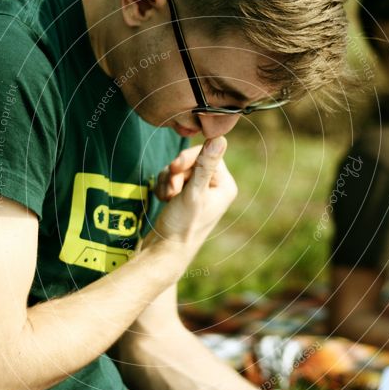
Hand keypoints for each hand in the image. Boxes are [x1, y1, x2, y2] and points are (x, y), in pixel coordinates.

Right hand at [144, 137, 236, 253]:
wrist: (164, 251)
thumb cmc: (181, 226)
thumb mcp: (193, 193)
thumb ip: (205, 165)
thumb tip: (220, 137)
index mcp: (225, 185)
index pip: (207, 153)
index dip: (188, 158)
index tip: (175, 168)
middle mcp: (216, 187)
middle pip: (191, 160)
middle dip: (176, 173)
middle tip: (171, 191)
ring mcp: (200, 191)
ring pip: (179, 168)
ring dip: (168, 179)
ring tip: (167, 198)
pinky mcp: (185, 195)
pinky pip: (172, 178)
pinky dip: (164, 186)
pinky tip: (163, 199)